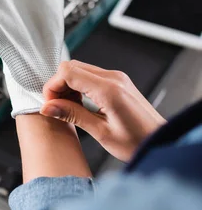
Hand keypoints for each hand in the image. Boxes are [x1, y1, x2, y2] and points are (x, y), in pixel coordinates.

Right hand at [41, 60, 165, 161]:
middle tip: (56, 108)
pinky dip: (79, 86)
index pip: (68, 72)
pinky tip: (80, 104)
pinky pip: (90, 75)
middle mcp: (113, 78)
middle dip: (58, 85)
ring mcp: (116, 77)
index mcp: (109, 89)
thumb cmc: (138, 142)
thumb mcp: (101, 132)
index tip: (49, 104)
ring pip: (79, 69)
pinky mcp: (118, 81)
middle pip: (72, 66)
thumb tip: (48, 107)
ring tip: (68, 109)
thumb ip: (73, 115)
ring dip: (68, 86)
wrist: (161, 142)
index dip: (53, 87)